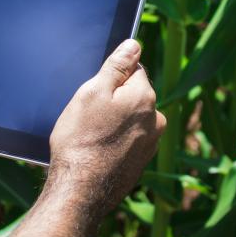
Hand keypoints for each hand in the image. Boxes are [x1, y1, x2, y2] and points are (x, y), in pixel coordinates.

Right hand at [48, 39, 166, 211]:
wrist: (80, 191)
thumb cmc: (81, 140)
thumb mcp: (92, 93)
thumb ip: (117, 66)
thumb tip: (134, 45)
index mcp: (145, 97)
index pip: (134, 69)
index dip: (111, 77)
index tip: (95, 92)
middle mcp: (156, 120)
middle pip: (134, 95)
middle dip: (114, 100)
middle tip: (89, 116)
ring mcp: (150, 144)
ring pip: (131, 119)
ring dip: (115, 122)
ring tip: (91, 136)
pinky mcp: (141, 163)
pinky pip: (128, 141)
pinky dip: (115, 142)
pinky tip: (98, 152)